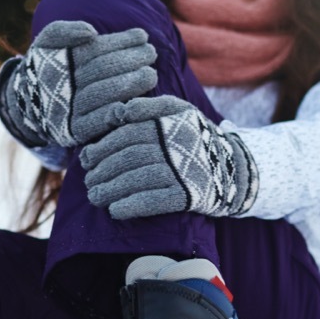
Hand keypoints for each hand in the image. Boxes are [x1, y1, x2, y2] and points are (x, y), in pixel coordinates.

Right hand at [0, 21, 156, 147]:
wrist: (30, 102)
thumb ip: (64, 32)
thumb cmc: (48, 65)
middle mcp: (62, 86)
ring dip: (130, 84)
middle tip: (151, 53)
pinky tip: (139, 102)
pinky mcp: (76, 131)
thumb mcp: (48, 41)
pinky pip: (100, 123)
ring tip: (151, 74)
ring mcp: (69, 110)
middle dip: (129, 60)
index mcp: (58, 62)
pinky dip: (120, 112)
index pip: (94, 50)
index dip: (120, 41)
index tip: (142, 35)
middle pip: (101, 71)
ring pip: (103, 95)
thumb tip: (90, 32)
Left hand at [81, 96, 258, 219]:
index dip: (102, 147)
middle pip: (129, 157)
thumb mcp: (179, 111)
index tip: (86, 159)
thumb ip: (149, 107)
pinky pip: (154, 201)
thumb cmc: (196, 138)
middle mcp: (176, 144)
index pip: (127, 133)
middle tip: (88, 181)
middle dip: (103, 170)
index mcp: (170, 121)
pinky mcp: (187, 195)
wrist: (233, 169)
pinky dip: (131, 206)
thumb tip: (118, 112)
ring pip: (137, 179)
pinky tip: (115, 211)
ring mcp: (182, 170)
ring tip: (95, 197)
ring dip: (110, 190)